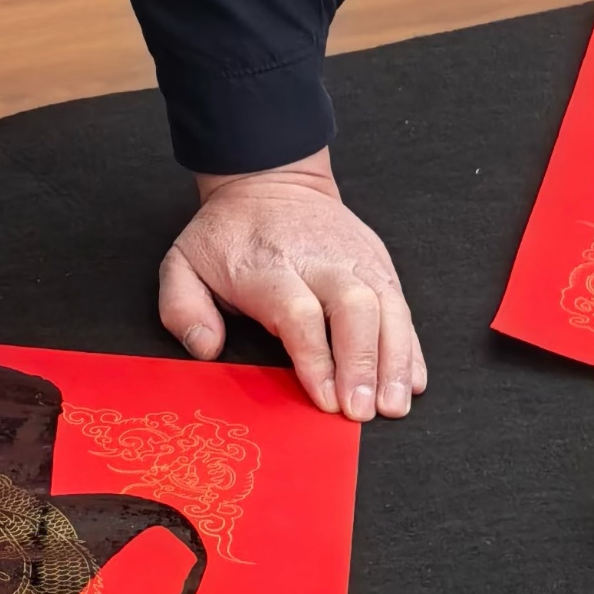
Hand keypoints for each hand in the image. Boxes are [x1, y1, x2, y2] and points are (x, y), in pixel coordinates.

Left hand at [157, 152, 426, 420]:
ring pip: (389, 308)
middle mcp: (319, 261)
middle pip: (354, 309)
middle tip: (363, 411)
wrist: (269, 182)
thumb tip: (205, 348)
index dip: (316, 357)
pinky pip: (403, 308)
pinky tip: (412, 381)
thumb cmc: (226, 236)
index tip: (325, 399)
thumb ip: (182, 308)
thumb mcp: (183, 262)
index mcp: (268, 264)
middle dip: (363, 364)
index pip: (298, 312)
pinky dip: (411, 346)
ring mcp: (356, 261)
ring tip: (392, 405)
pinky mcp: (379, 264)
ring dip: (395, 361)